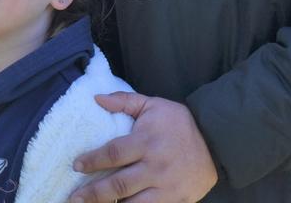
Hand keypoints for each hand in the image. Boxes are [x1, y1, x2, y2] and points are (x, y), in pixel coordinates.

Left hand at [68, 93, 217, 202]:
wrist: (217, 143)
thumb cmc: (180, 123)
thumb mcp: (154, 106)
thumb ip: (125, 101)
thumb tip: (96, 98)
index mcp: (147, 141)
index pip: (114, 153)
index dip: (93, 160)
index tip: (76, 166)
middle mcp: (155, 166)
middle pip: (119, 184)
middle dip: (93, 193)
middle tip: (73, 199)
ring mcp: (166, 187)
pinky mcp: (176, 201)